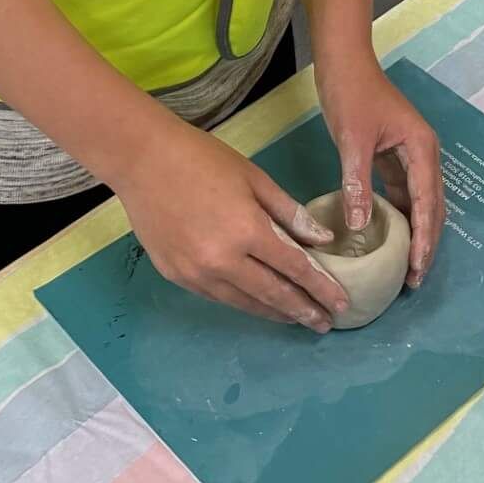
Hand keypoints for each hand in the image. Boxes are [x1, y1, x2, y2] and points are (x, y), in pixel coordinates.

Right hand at [117, 111, 349, 330]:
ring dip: (274, 312)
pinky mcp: (176, 276)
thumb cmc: (203, 159)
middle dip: (303, 310)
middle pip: (273, 294)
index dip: (320, 288)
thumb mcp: (255, 178)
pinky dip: (243, 301)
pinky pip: (218, 296)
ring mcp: (196, 273)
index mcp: (247, 231)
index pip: (295, 268)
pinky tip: (258, 303)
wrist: (142, 160)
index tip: (341, 303)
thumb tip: (322, 241)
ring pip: (245, 303)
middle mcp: (222, 261)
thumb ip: (290, 214)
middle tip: (326, 323)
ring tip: (297, 318)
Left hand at [315, 47, 445, 285]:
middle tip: (414, 279)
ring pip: (420, 202)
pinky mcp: (395, 155)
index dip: (424, 239)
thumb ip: (358, 182)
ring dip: (417, 232)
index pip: (427, 203)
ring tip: (406, 266)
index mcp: (421, 148)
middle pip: (432, 206)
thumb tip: (360, 225)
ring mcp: (411, 154)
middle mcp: (424, 153)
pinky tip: (391, 237)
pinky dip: (402, 216)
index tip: (417, 269)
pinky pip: (404, 193)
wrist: (344, 62)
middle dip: (427, 243)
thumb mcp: (353, 139)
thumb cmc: (351, 94)